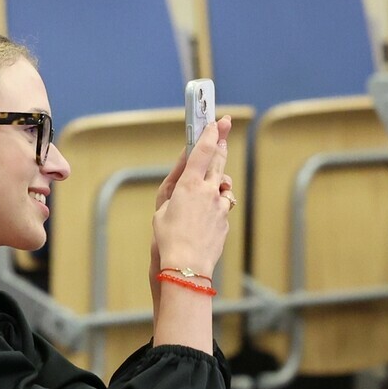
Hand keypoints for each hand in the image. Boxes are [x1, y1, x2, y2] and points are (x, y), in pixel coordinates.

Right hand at [152, 117, 232, 279]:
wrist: (186, 266)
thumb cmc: (167, 239)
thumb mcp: (162, 210)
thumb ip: (175, 193)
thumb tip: (187, 184)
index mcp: (188, 185)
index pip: (202, 152)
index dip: (210, 134)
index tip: (216, 122)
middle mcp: (208, 191)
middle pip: (219, 162)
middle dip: (221, 145)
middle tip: (224, 132)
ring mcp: (220, 206)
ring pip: (224, 185)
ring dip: (219, 179)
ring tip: (214, 179)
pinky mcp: (225, 221)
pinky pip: (223, 206)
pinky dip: (217, 205)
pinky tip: (206, 216)